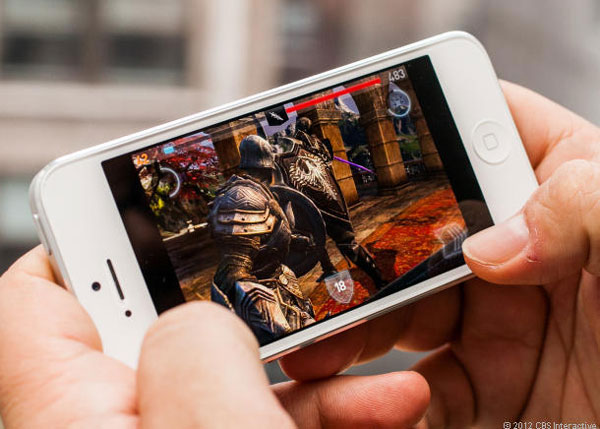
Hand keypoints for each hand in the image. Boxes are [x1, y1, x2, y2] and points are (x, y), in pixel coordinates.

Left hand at [0, 247, 428, 427]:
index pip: (39, 294)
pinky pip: (260, 428)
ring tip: (375, 370)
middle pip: (153, 328)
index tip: (154, 209)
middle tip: (295, 284)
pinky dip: (318, 419)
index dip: (89, 239)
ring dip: (303, 371)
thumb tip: (201, 320)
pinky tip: (385, 412)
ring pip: (225, 383)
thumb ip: (195, 350)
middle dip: (237, 305)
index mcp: (63, 418)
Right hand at [280, 81, 599, 426]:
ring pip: (393, 316)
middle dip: (359, 253)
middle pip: (416, 236)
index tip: (381, 142)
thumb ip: (589, 204)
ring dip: (347, 328)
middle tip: (317, 269)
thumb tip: (489, 246)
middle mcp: (514, 262)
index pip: (488, 136)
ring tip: (313, 340)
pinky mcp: (473, 398)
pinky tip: (371, 397)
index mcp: (560, 200)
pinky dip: (370, 399)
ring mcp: (486, 332)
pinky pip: (405, 395)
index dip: (436, 124)